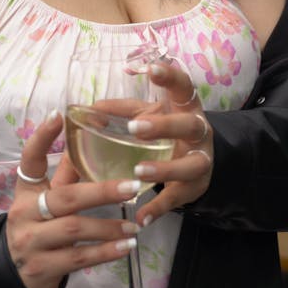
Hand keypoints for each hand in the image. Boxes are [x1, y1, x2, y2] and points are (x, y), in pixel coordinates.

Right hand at [5, 113, 141, 287]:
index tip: (59, 115)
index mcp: (26, 192)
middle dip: (101, 192)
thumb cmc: (38, 229)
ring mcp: (30, 242)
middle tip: (132, 186)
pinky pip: (78, 258)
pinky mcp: (42, 268)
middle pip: (64, 198)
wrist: (14, 274)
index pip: (30, 161)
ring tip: (133, 225)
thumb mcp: (46, 201)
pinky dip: (104, 253)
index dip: (41, 137)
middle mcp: (24, 214)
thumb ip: (67, 176)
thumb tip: (92, 141)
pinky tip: (125, 247)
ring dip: (108, 227)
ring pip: (74, 230)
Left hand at [125, 62, 213, 225]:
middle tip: (136, 128)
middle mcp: (198, 132)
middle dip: (165, 126)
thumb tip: (87, 108)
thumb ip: (120, 111)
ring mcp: (200, 161)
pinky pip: (177, 200)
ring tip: (139, 172)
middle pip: (189, 126)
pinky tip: (140, 217)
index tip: (151, 70)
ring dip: (165, 168)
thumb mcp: (148, 115)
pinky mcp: (193, 189)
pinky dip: (158, 209)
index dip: (170, 76)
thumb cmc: (167, 131)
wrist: (199, 162)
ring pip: (190, 165)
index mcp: (185, 107)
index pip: (183, 86)